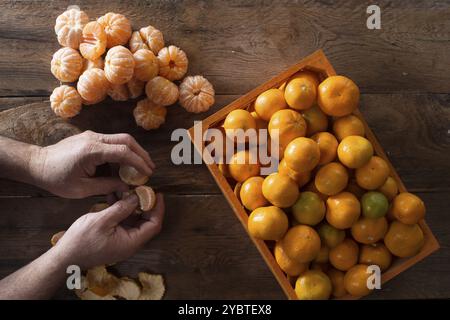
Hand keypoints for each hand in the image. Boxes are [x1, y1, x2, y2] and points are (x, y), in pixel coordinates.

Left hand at [30, 130, 154, 197]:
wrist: (37, 164)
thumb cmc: (56, 179)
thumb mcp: (82, 189)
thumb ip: (107, 186)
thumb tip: (126, 186)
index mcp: (92, 150)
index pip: (123, 152)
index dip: (139, 162)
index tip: (148, 172)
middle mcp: (94, 138)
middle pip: (126, 140)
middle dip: (141, 153)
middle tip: (150, 167)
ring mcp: (92, 135)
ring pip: (121, 139)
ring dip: (133, 152)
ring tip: (141, 167)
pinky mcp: (90, 138)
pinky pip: (112, 142)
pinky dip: (123, 151)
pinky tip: (125, 165)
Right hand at [53, 194, 164, 268]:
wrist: (64, 257)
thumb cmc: (82, 241)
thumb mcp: (103, 220)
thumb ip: (122, 208)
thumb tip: (137, 197)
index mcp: (132, 242)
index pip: (154, 225)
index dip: (158, 208)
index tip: (157, 193)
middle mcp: (130, 243)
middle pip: (146, 222)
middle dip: (146, 205)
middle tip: (142, 189)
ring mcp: (122, 240)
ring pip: (134, 220)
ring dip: (132, 205)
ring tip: (127, 189)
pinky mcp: (114, 237)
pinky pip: (123, 222)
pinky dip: (121, 210)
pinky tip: (114, 197)